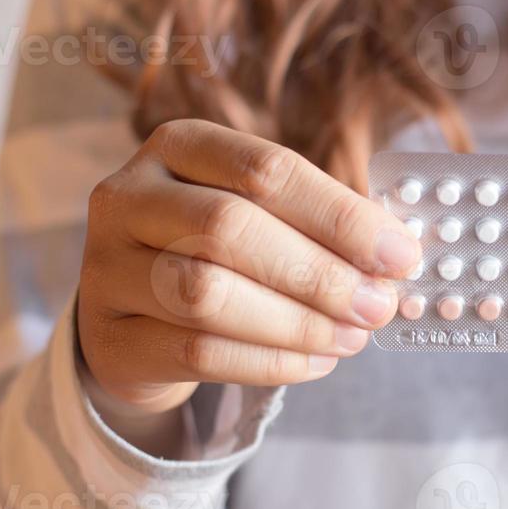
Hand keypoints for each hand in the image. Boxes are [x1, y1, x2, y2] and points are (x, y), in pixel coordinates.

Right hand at [77, 120, 420, 417]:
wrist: (135, 317)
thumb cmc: (217, 252)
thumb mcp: (261, 216)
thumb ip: (319, 224)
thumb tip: (396, 255)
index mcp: (178, 146)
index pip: (267, 170)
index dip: (340, 216)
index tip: (401, 255)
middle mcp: (129, 196)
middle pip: (229, 228)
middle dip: (319, 273)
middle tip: (378, 306)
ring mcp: (107, 267)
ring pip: (206, 294)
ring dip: (296, 322)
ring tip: (352, 337)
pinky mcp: (108, 337)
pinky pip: (196, 353)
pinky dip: (269, 362)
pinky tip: (315, 362)